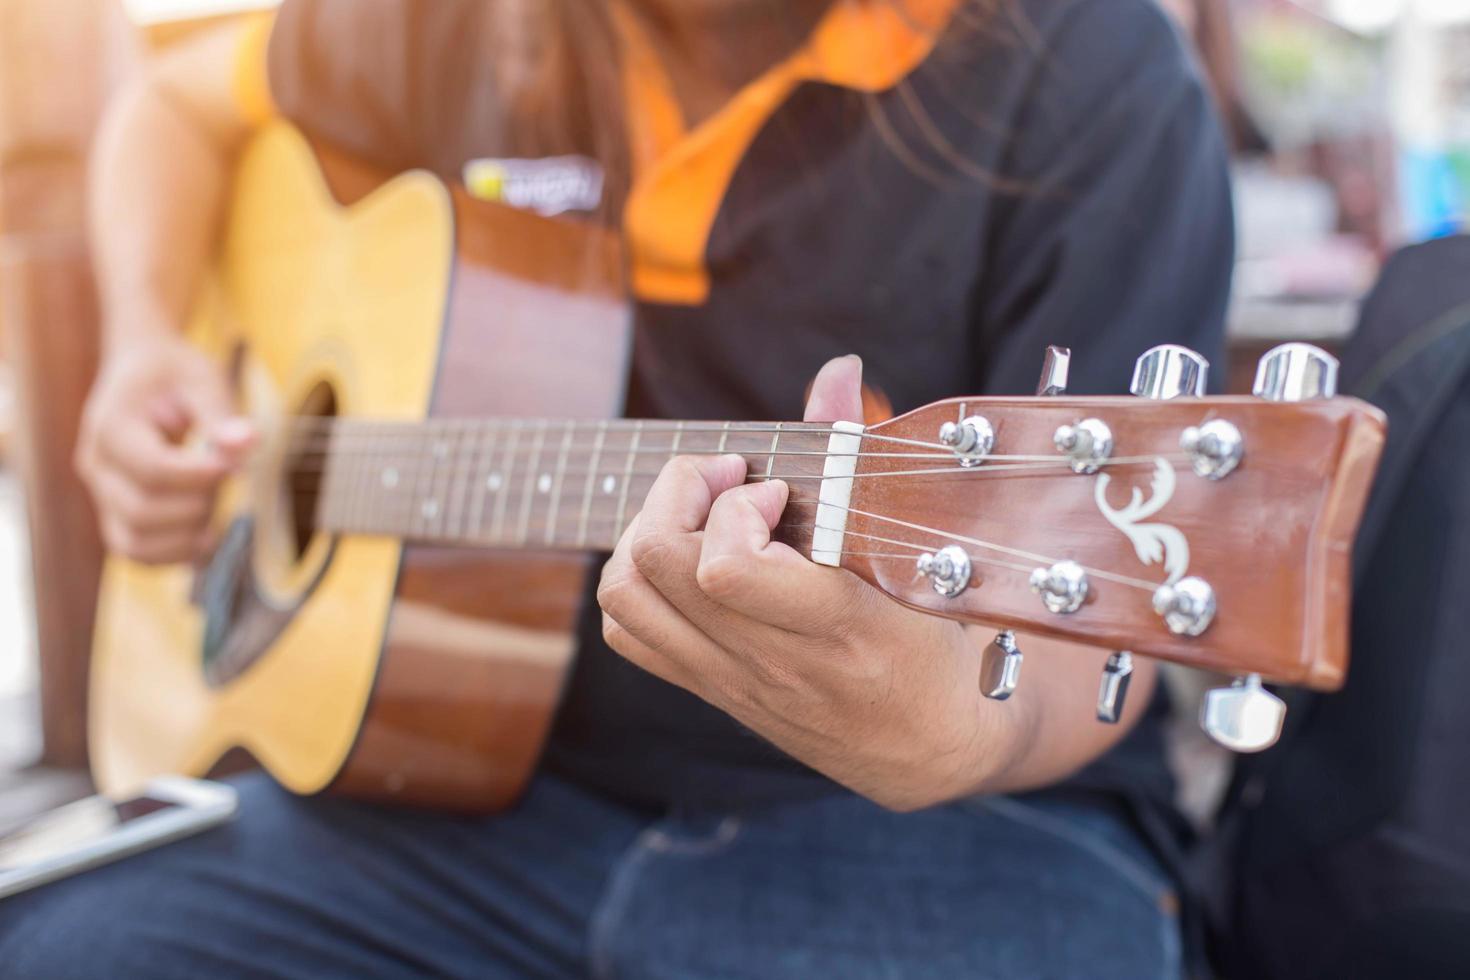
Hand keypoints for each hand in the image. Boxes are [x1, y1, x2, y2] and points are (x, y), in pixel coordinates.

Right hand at [76, 331, 254, 563]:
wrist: (142, 374)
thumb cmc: (174, 373)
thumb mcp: (201, 377)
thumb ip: (221, 412)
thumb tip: (247, 443)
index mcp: (111, 426)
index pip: (152, 469)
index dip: (199, 476)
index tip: (232, 465)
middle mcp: (97, 466)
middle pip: (142, 511)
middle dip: (197, 504)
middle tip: (224, 477)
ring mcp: (102, 494)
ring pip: (135, 542)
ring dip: (187, 535)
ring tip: (214, 504)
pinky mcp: (116, 514)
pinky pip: (137, 551)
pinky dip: (174, 554)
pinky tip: (207, 534)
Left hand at [597, 356, 1013, 810]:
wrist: (925, 749)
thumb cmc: (934, 641)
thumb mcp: (918, 554)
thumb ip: (860, 457)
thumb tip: (835, 372)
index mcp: (832, 626)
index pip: (726, 568)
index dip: (734, 507)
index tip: (775, 490)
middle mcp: (767, 659)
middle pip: (656, 566)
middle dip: (679, 494)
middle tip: (730, 481)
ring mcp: (727, 678)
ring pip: (626, 597)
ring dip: (648, 532)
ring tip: (703, 513)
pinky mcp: (707, 688)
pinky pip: (629, 632)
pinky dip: (640, 579)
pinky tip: (691, 558)